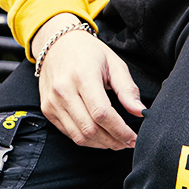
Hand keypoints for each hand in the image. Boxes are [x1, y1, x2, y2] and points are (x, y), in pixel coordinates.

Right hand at [31, 14, 144, 148]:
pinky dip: (87, 139)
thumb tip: (140, 112)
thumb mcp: (113, 64)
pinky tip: (100, 136)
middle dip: (112, 141)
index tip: (133, 138)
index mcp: (83, 76)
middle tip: (127, 143)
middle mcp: (64, 91)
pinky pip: (69, 133)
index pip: (102, 113)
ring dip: (100, 144)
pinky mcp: (48, 110)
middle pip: (90, 129)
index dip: (120, 130)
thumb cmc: (88, 53)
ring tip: (115, 142)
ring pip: (79, 136)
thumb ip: (128, 89)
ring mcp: (53, 102)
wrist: (56, 44)